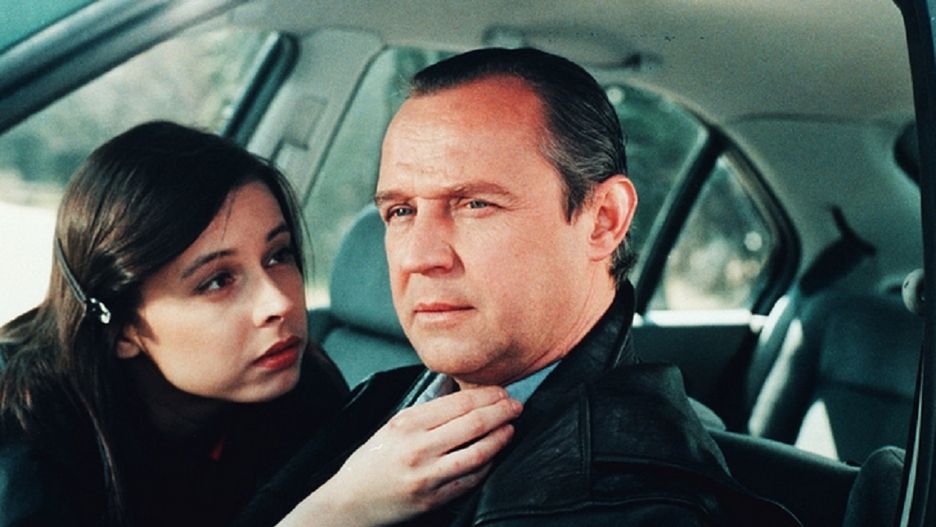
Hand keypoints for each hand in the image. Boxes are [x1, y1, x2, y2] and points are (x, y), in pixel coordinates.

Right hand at [280, 386, 520, 525]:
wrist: (349, 502)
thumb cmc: (372, 461)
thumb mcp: (393, 426)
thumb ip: (426, 412)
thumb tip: (463, 395)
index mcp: (408, 423)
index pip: (460, 402)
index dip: (488, 395)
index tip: (502, 392)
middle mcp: (418, 447)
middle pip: (474, 423)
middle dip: (501, 412)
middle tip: (516, 405)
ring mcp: (427, 475)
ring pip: (478, 452)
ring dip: (501, 438)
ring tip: (511, 428)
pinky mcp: (432, 499)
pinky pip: (470, 480)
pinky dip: (487, 465)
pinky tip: (494, 455)